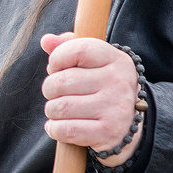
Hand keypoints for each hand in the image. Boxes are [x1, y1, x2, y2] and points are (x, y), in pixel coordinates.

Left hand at [40, 32, 143, 166]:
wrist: (126, 124)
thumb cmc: (100, 87)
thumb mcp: (90, 62)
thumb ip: (66, 46)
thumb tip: (46, 40)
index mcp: (115, 59)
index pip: (77, 50)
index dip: (57, 59)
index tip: (56, 68)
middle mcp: (118, 81)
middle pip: (62, 81)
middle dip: (49, 89)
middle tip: (55, 93)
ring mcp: (115, 108)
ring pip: (61, 107)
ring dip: (51, 110)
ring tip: (59, 110)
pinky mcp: (109, 132)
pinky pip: (66, 130)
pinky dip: (54, 129)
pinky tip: (58, 126)